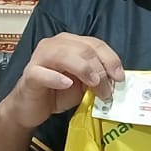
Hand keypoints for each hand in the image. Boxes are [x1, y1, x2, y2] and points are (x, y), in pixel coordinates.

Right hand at [0, 34, 123, 128]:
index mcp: (70, 43)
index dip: (110, 59)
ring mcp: (40, 57)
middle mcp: (55, 45)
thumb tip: (116, 80)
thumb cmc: (57, 92)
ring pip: (65, 55)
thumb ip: (97, 76)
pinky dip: (56, 78)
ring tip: (94, 85)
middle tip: (107, 90)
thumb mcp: (83, 84)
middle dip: (100, 69)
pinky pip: (42, 73)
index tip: (120, 78)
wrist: (31, 107)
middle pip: (84, 49)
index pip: (95, 44)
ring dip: (84, 70)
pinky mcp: (30, 74)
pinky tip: (67, 84)